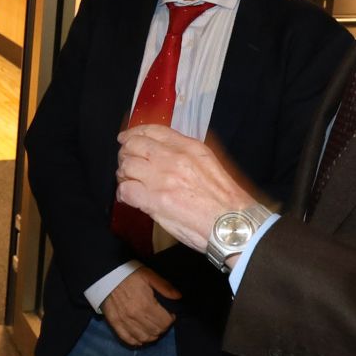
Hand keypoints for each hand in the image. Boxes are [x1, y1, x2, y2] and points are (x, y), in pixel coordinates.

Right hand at [101, 267, 180, 346]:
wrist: (106, 275)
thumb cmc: (129, 274)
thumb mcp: (149, 275)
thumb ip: (165, 287)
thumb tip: (178, 297)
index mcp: (146, 304)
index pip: (165, 322)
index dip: (170, 319)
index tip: (169, 314)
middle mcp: (135, 316)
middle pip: (156, 331)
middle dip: (163, 327)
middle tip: (162, 320)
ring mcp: (124, 321)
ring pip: (144, 338)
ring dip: (152, 336)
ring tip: (153, 328)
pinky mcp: (114, 323)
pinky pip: (128, 339)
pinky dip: (137, 341)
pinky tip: (141, 336)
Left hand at [116, 125, 253, 251]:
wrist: (232, 224)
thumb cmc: (225, 199)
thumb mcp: (208, 163)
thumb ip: (184, 155)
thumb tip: (162, 156)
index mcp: (189, 147)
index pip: (153, 131)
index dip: (134, 133)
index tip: (127, 138)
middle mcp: (173, 158)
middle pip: (134, 145)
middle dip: (126, 154)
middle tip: (126, 164)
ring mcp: (162, 178)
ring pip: (126, 166)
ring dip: (124, 175)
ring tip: (129, 182)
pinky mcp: (155, 200)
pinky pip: (125, 190)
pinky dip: (123, 194)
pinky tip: (129, 198)